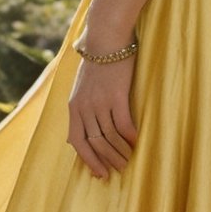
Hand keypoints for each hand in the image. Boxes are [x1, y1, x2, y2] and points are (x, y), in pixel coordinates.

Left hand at [67, 53, 138, 179]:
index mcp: (74, 106)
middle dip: (106, 160)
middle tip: (118, 170)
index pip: (77, 141)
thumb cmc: (97, 61)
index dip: (88, 160)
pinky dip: (130, 136)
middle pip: (94, 143)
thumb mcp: (82, 86)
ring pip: (109, 137)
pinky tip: (136, 141)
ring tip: (129, 160)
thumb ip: (82, 106)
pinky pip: (123, 124)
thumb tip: (84, 127)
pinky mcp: (117, 96)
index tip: (99, 173)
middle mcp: (84, 107)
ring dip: (120, 152)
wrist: (105, 39)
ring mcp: (100, 102)